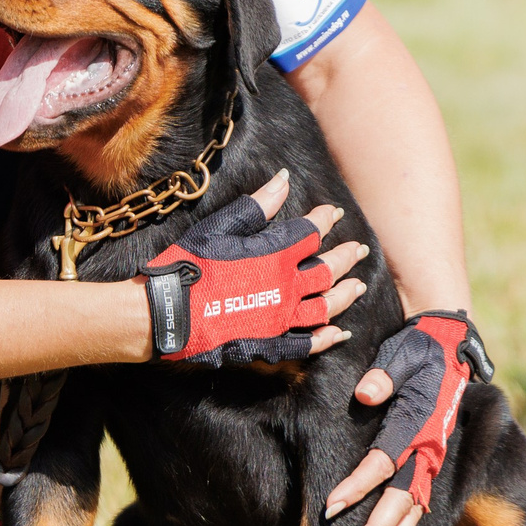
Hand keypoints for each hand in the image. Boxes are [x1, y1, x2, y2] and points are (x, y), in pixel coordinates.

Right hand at [137, 170, 369, 366]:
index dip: (323, 220)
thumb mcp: (219, 228)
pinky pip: (306, 344)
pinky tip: (338, 333)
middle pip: (326, 270)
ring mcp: (280, 319)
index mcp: (274, 255)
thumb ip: (257, 207)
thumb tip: (284, 180)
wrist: (166, 314)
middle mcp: (285, 287)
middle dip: (345, 257)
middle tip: (359, 250)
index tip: (334, 213)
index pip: (309, 233)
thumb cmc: (188, 265)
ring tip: (359, 287)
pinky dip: (326, 338)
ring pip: (325, 306)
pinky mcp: (269, 345)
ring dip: (345, 295)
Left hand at [322, 310, 493, 525]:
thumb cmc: (419, 348)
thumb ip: (385, 373)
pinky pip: (418, 506)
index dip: (358, 484)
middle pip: (403, 498)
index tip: (331, 505)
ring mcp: (433, 460)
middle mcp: (430, 448)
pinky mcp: (430, 464)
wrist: (450, 345)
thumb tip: (365, 393)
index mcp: (420, 423)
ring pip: (414, 510)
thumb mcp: (403, 352)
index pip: (385, 461)